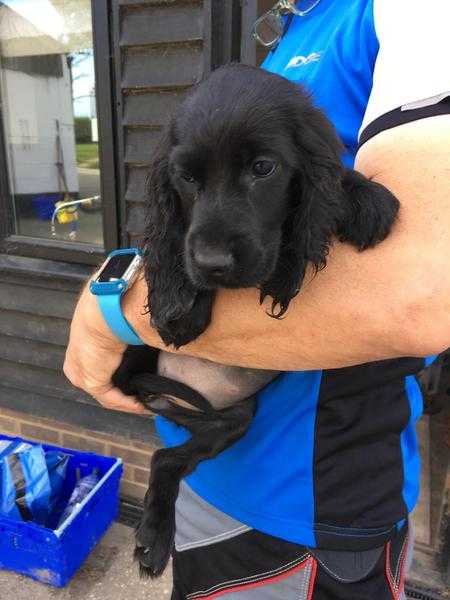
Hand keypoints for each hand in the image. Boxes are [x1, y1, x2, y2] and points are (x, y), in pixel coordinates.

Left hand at [63, 282, 150, 414]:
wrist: (107, 309)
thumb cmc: (113, 307)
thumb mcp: (116, 321)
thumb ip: (124, 330)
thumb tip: (145, 331)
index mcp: (81, 347)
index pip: (99, 369)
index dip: (118, 379)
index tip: (137, 383)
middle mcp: (77, 363)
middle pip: (102, 386)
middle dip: (123, 393)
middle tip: (144, 395)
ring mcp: (81, 374)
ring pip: (107, 395)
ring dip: (127, 401)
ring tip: (147, 402)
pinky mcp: (92, 381)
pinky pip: (112, 399)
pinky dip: (128, 403)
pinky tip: (143, 404)